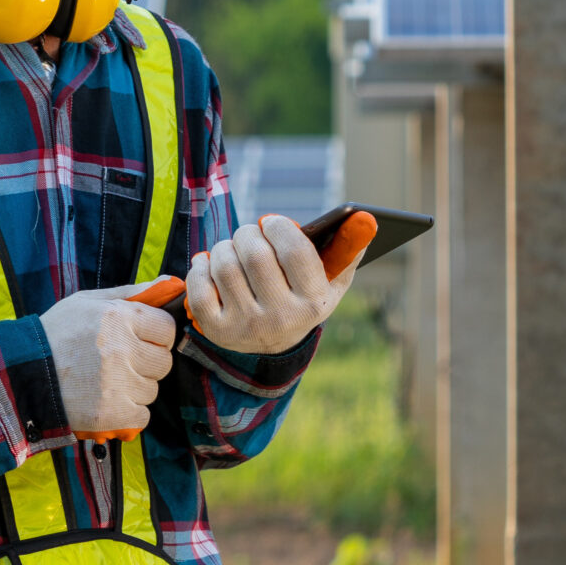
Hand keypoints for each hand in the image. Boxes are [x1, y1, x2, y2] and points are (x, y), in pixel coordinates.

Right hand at [37, 282, 177, 435]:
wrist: (20, 375)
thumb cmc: (56, 335)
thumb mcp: (85, 302)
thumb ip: (129, 293)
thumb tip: (169, 284)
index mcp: (118, 317)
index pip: (166, 329)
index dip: (152, 335)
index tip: (134, 340)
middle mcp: (121, 349)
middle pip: (163, 361)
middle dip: (144, 363)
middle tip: (115, 362)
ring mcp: (119, 384)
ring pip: (151, 390)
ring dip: (133, 388)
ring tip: (102, 382)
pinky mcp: (114, 414)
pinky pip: (142, 415)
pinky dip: (126, 412)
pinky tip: (104, 401)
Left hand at [186, 214, 357, 356]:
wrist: (271, 345)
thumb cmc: (301, 299)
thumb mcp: (329, 283)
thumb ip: (347, 251)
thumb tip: (366, 219)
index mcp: (313, 302)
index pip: (294, 250)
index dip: (278, 227)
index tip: (271, 222)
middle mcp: (281, 318)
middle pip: (254, 254)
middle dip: (248, 234)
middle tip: (249, 234)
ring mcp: (246, 326)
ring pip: (224, 265)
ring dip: (224, 247)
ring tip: (232, 249)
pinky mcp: (216, 329)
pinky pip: (199, 286)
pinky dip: (200, 267)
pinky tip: (209, 264)